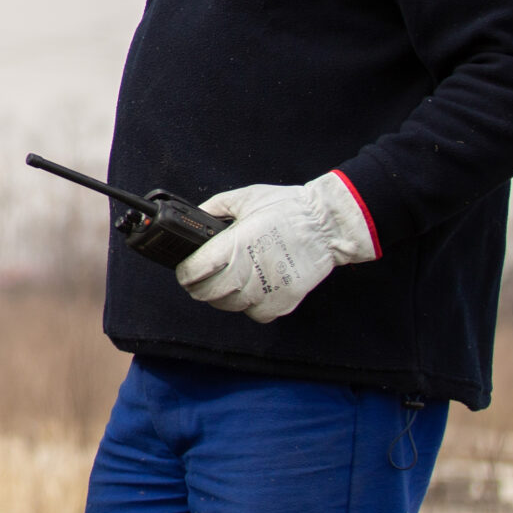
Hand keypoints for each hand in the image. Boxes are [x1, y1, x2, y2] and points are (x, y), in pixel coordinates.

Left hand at [176, 172, 378, 323]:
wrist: (327, 224)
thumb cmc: (287, 207)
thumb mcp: (244, 198)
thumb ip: (214, 208)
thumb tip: (195, 217)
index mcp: (234, 245)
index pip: (194, 272)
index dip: (185, 272)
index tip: (186, 269)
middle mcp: (247, 272)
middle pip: (207, 294)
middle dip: (198, 286)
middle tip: (202, 277)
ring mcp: (266, 291)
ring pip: (229, 306)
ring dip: (223, 297)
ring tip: (228, 281)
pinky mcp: (284, 302)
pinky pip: (256, 314)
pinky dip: (250, 306)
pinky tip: (252, 290)